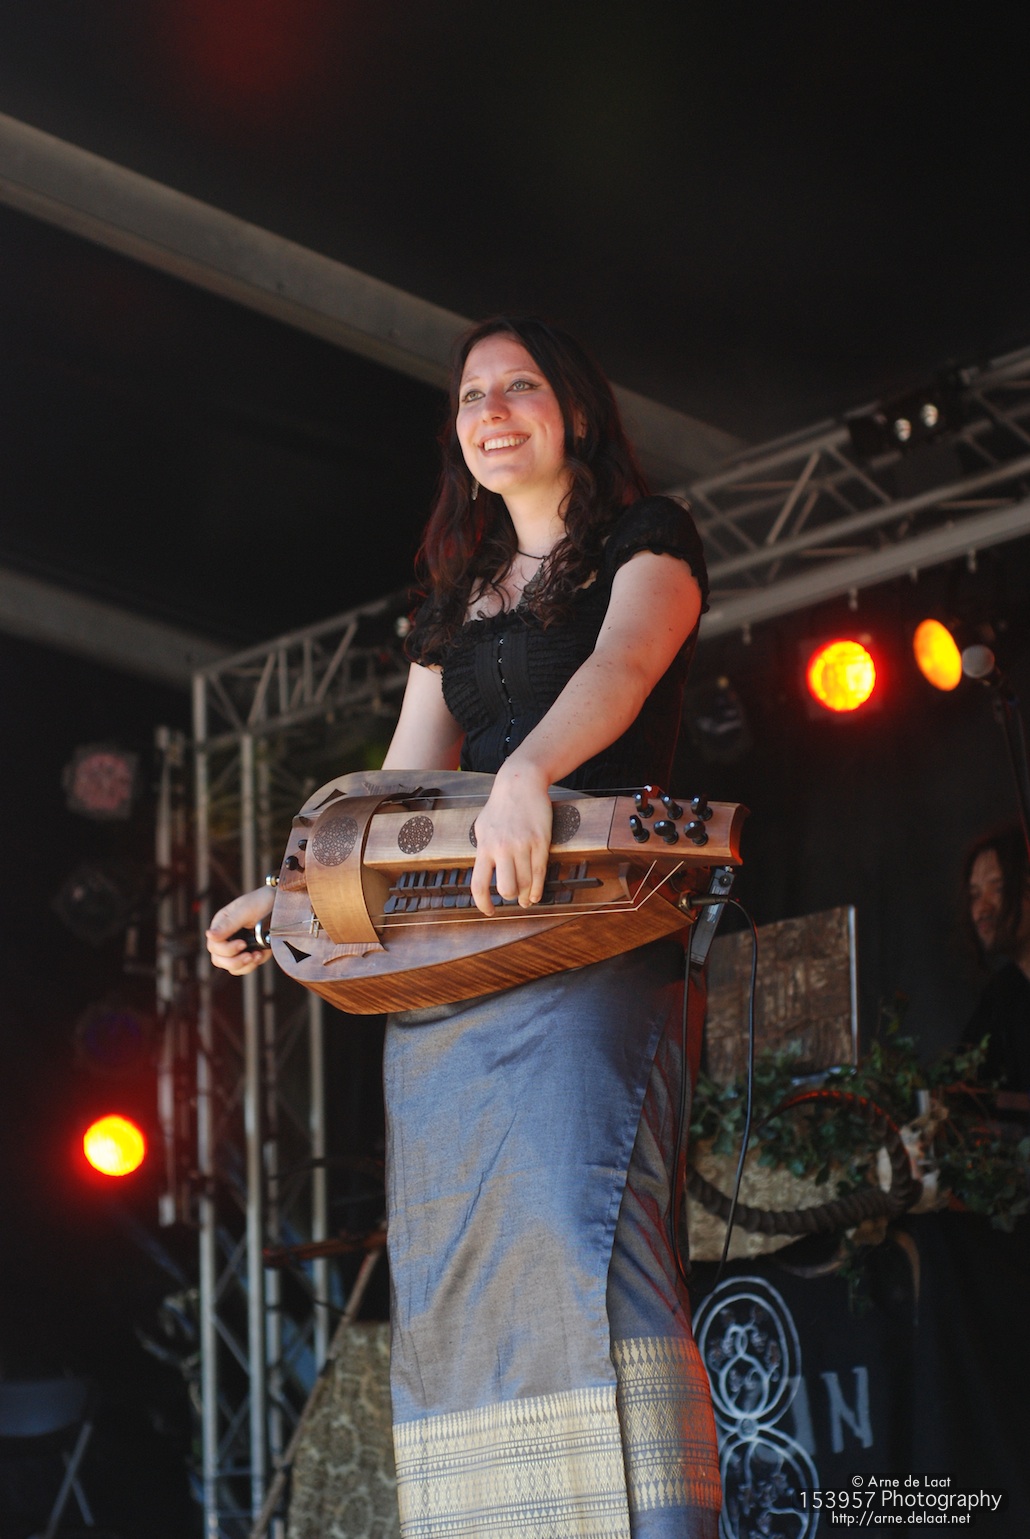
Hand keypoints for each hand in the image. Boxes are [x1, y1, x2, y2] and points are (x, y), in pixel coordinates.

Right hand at [206, 886, 274, 974]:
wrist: (280, 904)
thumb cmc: (261, 902)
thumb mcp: (245, 911)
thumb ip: (228, 925)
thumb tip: (209, 935)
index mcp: (220, 925)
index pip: (214, 946)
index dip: (227, 949)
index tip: (243, 943)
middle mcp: (226, 937)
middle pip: (219, 960)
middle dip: (235, 961)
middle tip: (251, 955)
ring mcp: (237, 947)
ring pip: (231, 967)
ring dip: (245, 965)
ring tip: (258, 955)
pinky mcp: (249, 953)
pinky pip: (244, 968)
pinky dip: (252, 965)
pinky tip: (261, 954)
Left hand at [470, 764, 552, 916]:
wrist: (520, 783)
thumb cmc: (500, 806)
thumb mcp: (482, 827)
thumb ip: (483, 851)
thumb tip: (483, 874)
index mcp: (484, 846)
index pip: (478, 884)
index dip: (483, 903)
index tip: (489, 911)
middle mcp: (502, 848)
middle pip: (506, 888)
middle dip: (510, 897)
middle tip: (513, 897)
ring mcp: (523, 845)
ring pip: (526, 883)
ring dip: (526, 896)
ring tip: (526, 899)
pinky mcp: (541, 842)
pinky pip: (540, 872)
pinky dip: (538, 889)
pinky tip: (536, 895)